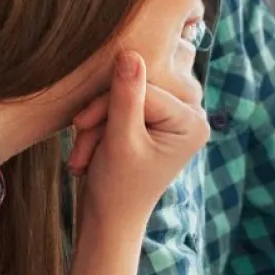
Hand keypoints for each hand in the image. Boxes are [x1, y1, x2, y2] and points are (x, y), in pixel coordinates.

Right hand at [67, 52, 208, 225]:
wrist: (108, 221)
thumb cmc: (117, 188)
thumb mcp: (120, 140)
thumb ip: (126, 96)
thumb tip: (131, 53)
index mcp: (193, 122)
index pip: (146, 88)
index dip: (109, 102)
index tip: (82, 125)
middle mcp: (190, 116)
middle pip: (137, 88)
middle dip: (103, 115)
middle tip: (82, 142)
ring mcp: (171, 119)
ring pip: (124, 97)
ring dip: (96, 124)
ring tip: (84, 155)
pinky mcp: (152, 122)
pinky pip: (121, 106)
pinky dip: (100, 127)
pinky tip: (89, 150)